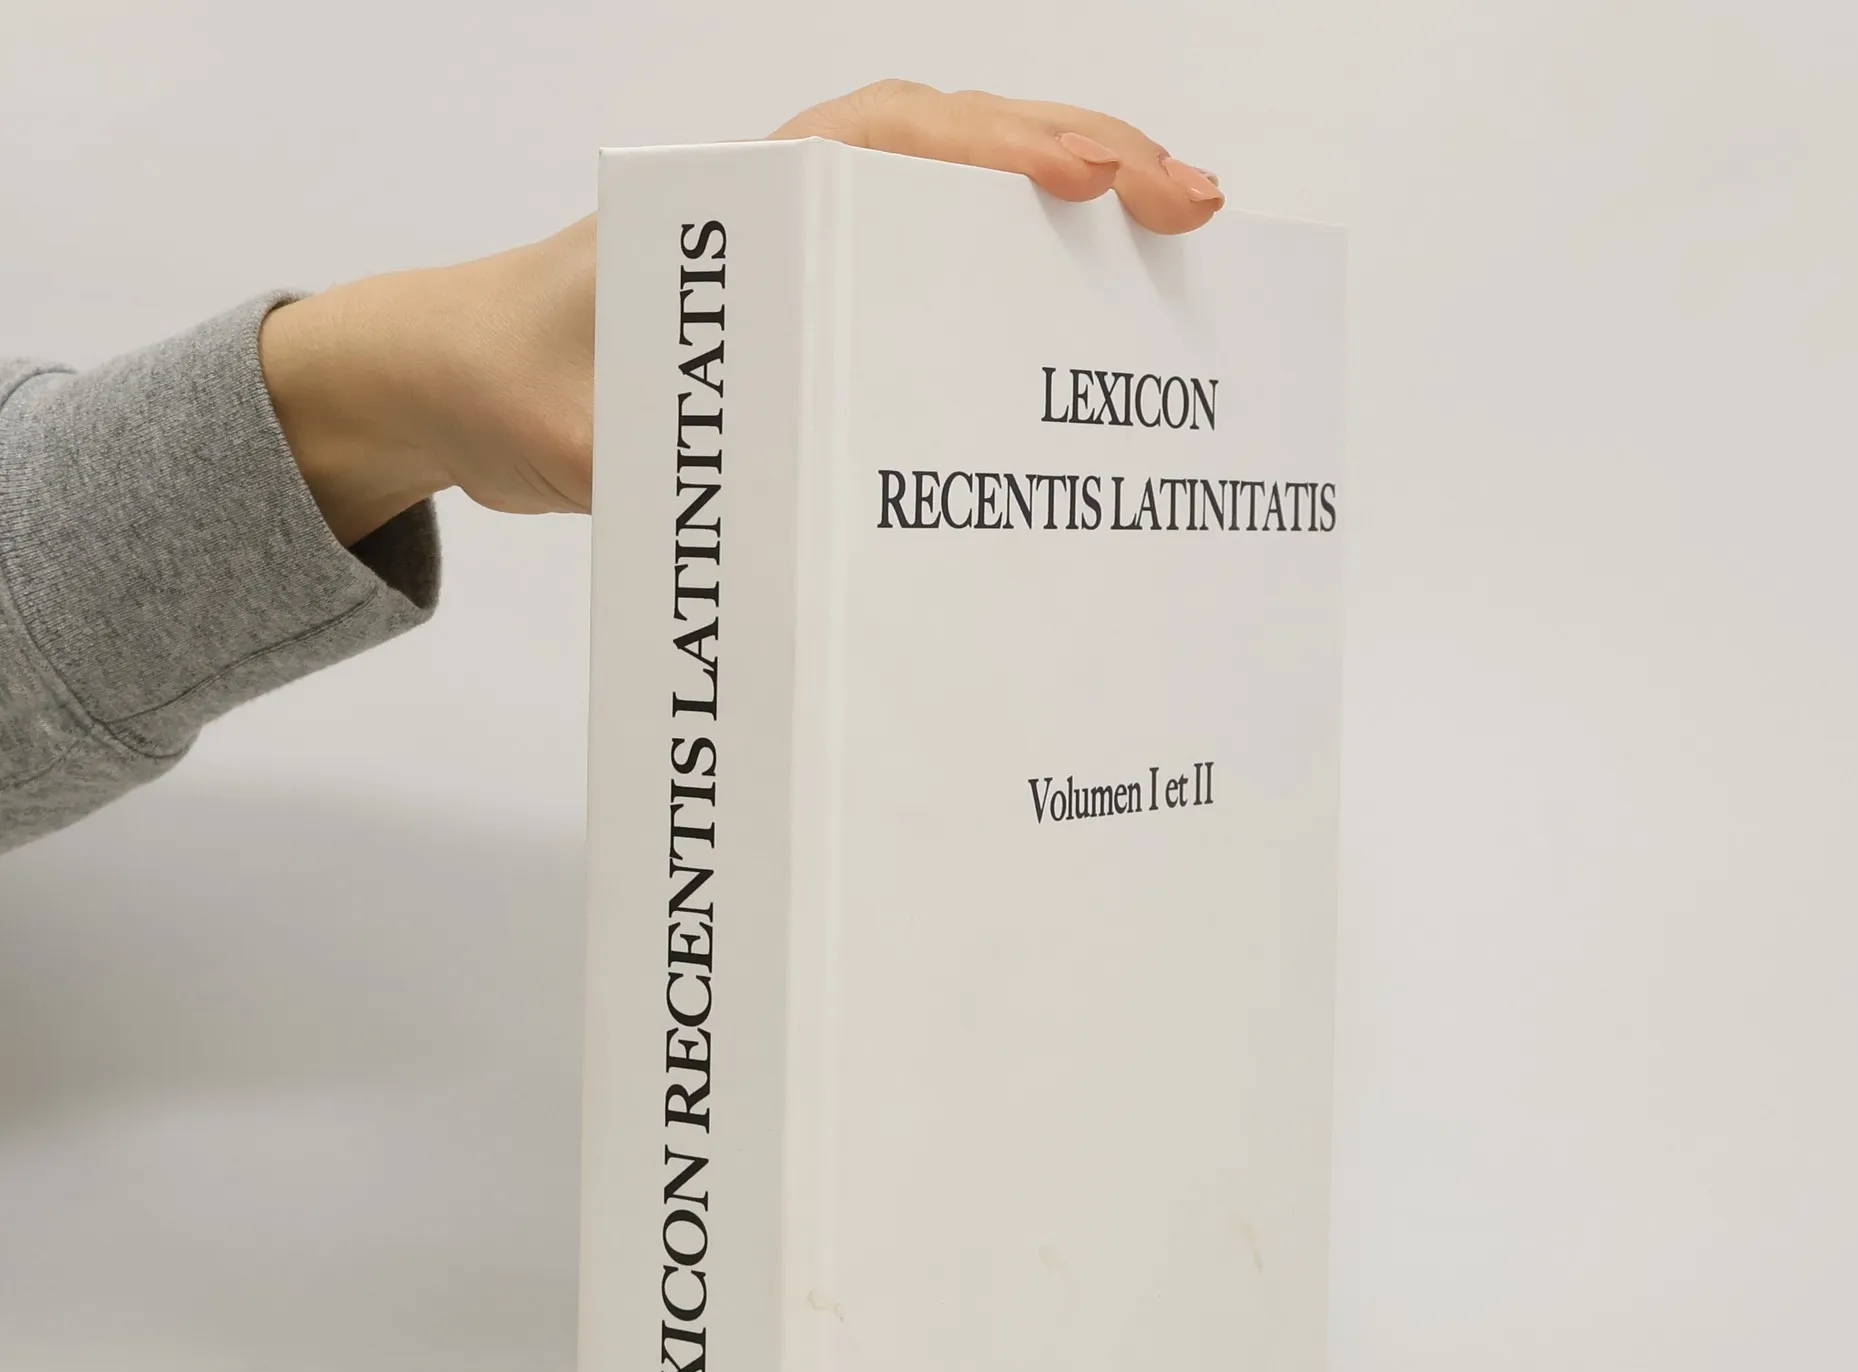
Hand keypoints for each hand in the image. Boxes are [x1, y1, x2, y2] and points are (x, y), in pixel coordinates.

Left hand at [259, 82, 1225, 547]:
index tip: (1096, 179)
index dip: (1003, 154)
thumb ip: (664, 466)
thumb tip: (775, 524)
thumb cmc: (504, 382)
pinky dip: (1005, 271)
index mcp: (731, 202)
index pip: (891, 146)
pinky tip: (1070, 311)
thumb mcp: (579, 440)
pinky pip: (925, 263)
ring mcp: (798, 246)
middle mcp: (779, 203)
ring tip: (1170, 239)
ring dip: (1062, 204)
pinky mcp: (806, 301)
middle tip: (1195, 209)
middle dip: (1082, 163)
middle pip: (955, 148)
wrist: (446, 384)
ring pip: (954, 195)